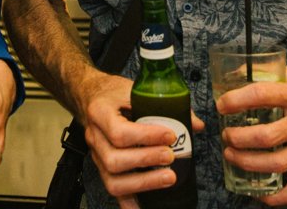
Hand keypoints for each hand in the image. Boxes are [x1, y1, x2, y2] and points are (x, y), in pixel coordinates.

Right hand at [75, 71, 204, 208]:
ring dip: (143, 183)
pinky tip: (144, 207)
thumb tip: (195, 125)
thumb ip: (163, 103)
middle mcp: (94, 136)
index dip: (146, 137)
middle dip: (146, 160)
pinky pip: (113, 190)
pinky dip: (128, 203)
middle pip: (114, 160)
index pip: (119, 132)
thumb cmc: (113, 93)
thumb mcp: (133, 89)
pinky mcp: (102, 167)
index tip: (170, 135)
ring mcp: (96, 155)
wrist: (91, 95)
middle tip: (170, 156)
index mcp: (100, 112)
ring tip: (169, 178)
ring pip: (112, 180)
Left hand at [215, 66, 286, 205]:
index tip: (222, 105)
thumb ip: (268, 73)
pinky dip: (278, 197)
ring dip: (248, 163)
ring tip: (232, 155)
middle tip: (226, 134)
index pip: (261, 96)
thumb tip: (233, 73)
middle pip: (265, 137)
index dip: (235, 101)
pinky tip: (260, 193)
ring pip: (277, 163)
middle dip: (237, 138)